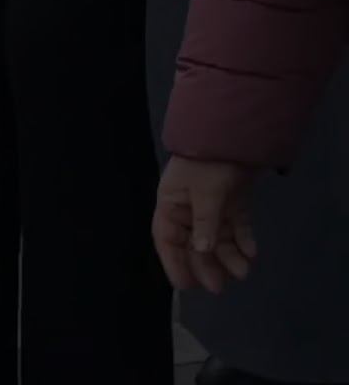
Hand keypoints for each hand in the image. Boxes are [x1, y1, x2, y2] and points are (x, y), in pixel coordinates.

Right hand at [152, 155, 258, 293]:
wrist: (234, 133)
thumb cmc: (209, 163)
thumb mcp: (205, 193)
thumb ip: (204, 223)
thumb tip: (201, 250)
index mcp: (171, 204)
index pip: (168, 239)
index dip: (174, 262)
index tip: (185, 285)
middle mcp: (188, 207)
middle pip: (195, 242)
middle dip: (207, 264)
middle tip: (219, 287)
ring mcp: (212, 204)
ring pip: (218, 236)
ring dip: (229, 255)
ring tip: (243, 272)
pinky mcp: (233, 200)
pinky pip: (236, 225)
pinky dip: (243, 239)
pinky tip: (252, 253)